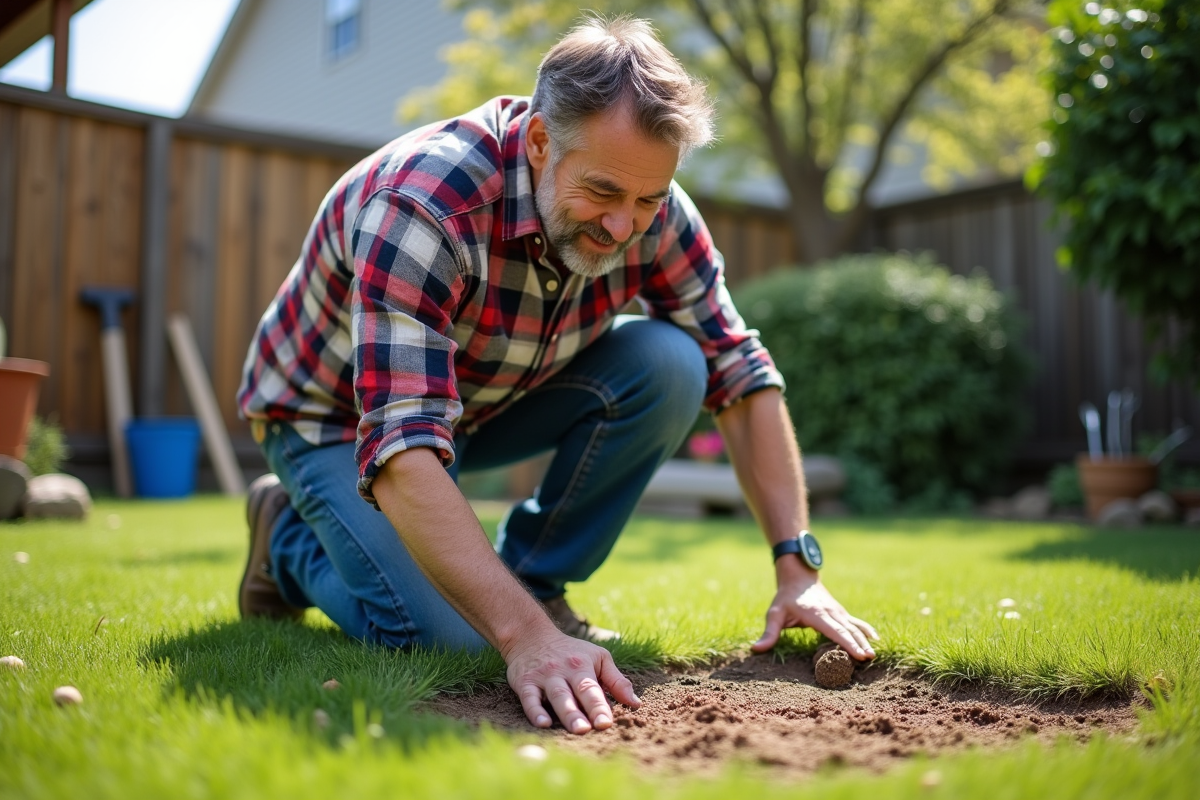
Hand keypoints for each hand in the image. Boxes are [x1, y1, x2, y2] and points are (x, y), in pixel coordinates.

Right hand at [505, 630, 640, 733]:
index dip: (600, 706)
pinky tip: (542, 724)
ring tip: (576, 730)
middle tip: (589, 730)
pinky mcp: (525, 682)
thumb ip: (616, 681)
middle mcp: (564, 671)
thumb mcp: (597, 658)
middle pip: (575, 693)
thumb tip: (635, 704)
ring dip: (566, 713)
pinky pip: (529, 698)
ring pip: (556, 696)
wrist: (531, 636)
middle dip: (582, 712)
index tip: (606, 724)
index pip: (593, 688)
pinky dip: (535, 711)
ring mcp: (544, 676)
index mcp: (583, 666)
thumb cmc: (571, 652)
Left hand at [751, 563, 878, 659]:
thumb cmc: (785, 598)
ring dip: (864, 640)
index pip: (834, 631)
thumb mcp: (775, 614)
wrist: (798, 576)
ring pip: (854, 626)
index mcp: (816, 614)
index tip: (859, 654)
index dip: (847, 643)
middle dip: (859, 644)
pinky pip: (855, 622)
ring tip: (873, 655)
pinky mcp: (840, 612)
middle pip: (848, 630)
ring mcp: (838, 611)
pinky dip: (865, 630)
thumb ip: (769, 633)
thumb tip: (756, 649)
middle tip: (869, 659)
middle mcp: (831, 612)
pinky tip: (875, 638)